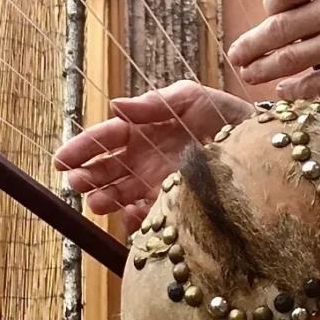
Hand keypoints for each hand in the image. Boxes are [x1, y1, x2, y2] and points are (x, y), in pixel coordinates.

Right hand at [53, 80, 253, 231]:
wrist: (258, 144)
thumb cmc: (224, 115)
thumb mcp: (192, 98)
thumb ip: (156, 103)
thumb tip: (116, 105)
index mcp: (141, 130)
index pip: (104, 138)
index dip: (81, 148)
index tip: (61, 160)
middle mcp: (142, 159)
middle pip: (103, 170)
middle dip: (86, 177)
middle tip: (76, 183)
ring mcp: (153, 185)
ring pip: (117, 195)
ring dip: (102, 199)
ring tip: (96, 202)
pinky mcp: (170, 207)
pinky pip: (145, 218)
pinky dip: (134, 220)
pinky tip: (131, 218)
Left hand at [226, 0, 319, 98]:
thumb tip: (293, 2)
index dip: (268, 3)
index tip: (270, 14)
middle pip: (278, 29)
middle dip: (250, 46)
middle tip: (235, 56)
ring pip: (291, 60)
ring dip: (264, 70)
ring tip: (248, 75)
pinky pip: (317, 83)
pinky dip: (296, 90)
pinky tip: (285, 92)